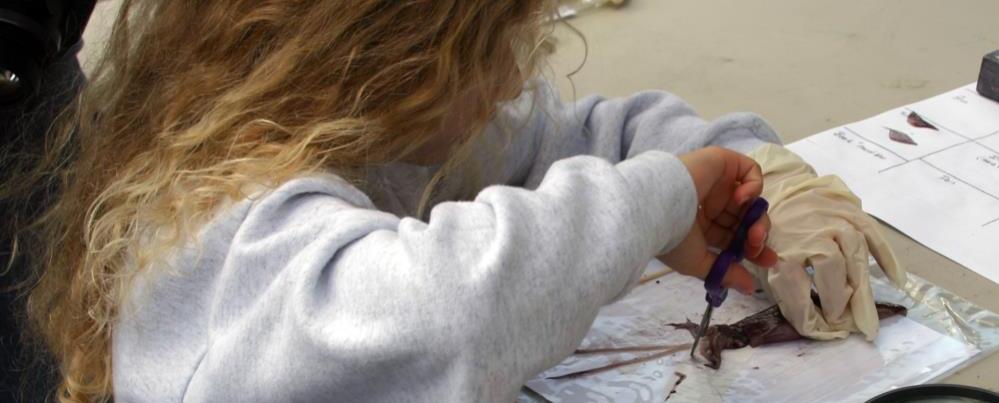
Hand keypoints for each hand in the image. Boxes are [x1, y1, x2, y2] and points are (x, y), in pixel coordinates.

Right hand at [658, 146, 778, 294]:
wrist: (656, 204)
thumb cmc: (671, 236)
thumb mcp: (697, 261)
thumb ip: (725, 273)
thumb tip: (749, 289)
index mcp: (701, 225)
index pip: (734, 236)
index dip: (752, 248)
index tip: (768, 261)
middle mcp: (710, 202)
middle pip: (745, 219)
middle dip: (757, 235)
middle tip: (757, 246)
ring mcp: (718, 182)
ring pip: (751, 200)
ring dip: (757, 217)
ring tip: (753, 232)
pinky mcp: (722, 162)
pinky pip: (750, 172)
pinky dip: (754, 186)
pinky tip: (742, 199)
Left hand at [746, 144, 906, 339]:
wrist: (778, 187)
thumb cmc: (769, 230)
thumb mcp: (762, 258)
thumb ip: (780, 285)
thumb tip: (810, 322)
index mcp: (781, 243)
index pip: (795, 284)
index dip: (806, 311)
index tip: (816, 328)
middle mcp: (810, 229)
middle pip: (831, 267)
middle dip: (839, 299)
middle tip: (845, 323)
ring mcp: (833, 218)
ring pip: (854, 252)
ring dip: (861, 285)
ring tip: (865, 311)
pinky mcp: (850, 210)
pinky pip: (873, 233)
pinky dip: (887, 256)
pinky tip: (896, 279)